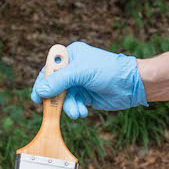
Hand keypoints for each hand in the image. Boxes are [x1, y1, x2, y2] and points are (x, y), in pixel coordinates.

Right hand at [30, 41, 147, 118]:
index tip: (37, 97)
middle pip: (54, 86)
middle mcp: (73, 68)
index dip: (41, 83)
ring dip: (68, 107)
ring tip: (77, 112)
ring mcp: (79, 83)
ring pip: (63, 98)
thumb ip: (59, 81)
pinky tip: (83, 111)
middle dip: (55, 99)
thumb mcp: (81, 73)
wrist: (131, 85)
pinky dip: (76, 109)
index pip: (49, 69)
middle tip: (51, 110)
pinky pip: (73, 104)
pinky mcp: (85, 95)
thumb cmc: (108, 71)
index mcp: (71, 55)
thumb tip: (40, 91)